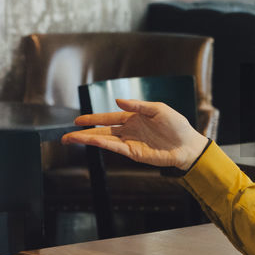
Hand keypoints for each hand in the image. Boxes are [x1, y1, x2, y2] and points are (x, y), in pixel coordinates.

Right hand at [62, 99, 208, 169]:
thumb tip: (118, 100)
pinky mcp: (134, 153)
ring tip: (71, 140)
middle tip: (66, 136)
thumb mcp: (159, 109)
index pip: (108, 117)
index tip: (77, 121)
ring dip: (88, 140)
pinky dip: (103, 145)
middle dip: (84, 133)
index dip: (93, 119)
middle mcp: (129, 130)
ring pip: (105, 140)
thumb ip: (138, 105)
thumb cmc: (177, 125)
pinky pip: (115, 148)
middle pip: (102, 131)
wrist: (188, 144)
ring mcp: (130, 142)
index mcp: (133, 117)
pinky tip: (92, 142)